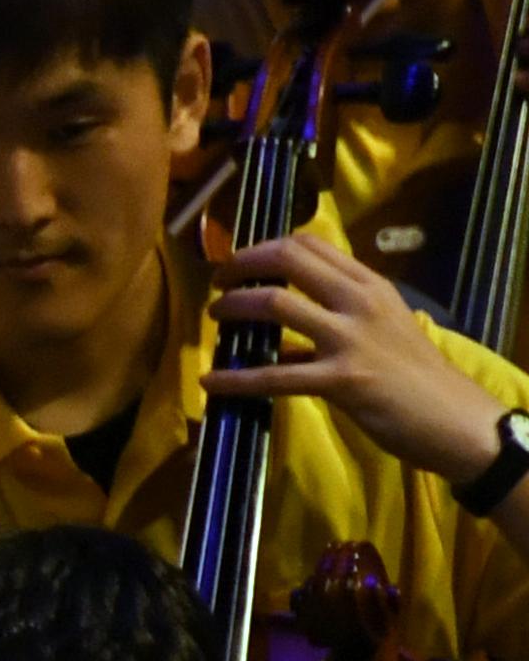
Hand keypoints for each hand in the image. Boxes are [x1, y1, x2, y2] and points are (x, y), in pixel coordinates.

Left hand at [202, 234, 510, 483]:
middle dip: (241, 267)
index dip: (264, 248)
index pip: (310, 244)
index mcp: (369, 285)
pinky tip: (209, 380)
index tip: (239, 262)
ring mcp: (349, 339)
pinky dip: (235, 378)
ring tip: (215, 317)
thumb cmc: (414, 373)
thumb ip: (338, 312)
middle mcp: (359, 302)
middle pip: (287, 260)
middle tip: (218, 282)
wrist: (452, 416)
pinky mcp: (340, 380)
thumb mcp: (383, 326)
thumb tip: (282, 312)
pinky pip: (273, 375)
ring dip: (233, 308)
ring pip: (274, 305)